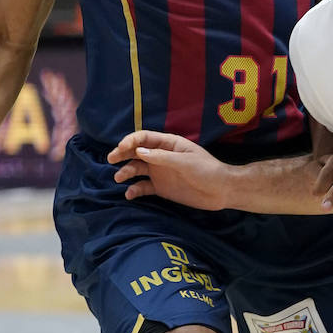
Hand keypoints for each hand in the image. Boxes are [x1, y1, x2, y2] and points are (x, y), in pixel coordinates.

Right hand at [109, 130, 231, 208]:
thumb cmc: (207, 170)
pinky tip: (129, 194)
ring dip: (126, 172)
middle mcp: (161, 157)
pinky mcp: (161, 188)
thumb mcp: (185, 162)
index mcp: (169, 144)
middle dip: (122, 154)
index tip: (121, 149)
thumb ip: (162, 157)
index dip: (130, 141)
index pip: (144, 138)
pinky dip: (134, 190)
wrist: (222, 191)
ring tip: (118, 178)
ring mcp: (160, 172)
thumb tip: (138, 151)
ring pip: (137, 169)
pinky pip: (143, 187)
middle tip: (110, 159)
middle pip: (136, 152)